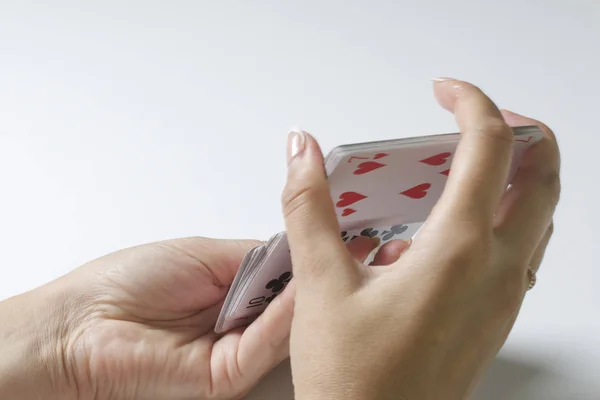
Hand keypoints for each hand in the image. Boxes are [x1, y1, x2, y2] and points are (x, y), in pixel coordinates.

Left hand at [0, 235, 402, 399]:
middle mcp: (243, 319)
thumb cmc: (129, 281)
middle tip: (374, 253)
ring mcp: (239, 349)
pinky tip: (310, 290)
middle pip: (298, 303)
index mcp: (236, 286)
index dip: (318, 255)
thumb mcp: (204, 254)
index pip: (290, 273)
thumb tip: (297, 247)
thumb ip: (255, 256)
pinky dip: (291, 318)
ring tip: (357, 264)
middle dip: (331, 280)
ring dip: (320, 297)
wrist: (80, 327)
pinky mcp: (230, 375)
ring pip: (292, 325)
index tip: (353, 235)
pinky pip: (269, 344)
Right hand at [282, 79, 559, 399]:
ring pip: (540, 215)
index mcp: (460, 251)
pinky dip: (506, 216)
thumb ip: (309, 208)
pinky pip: (524, 250)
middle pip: (544, 175)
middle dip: (518, 131)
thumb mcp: (321, 284)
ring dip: (517, 175)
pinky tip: (452, 230)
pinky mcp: (494, 318)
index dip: (471, 103)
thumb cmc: (355, 380)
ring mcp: (503, 298)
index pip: (491, 146)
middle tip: (472, 120)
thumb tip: (300, 153)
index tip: (443, 92)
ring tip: (463, 167)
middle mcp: (497, 272)